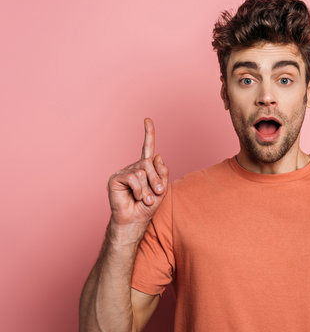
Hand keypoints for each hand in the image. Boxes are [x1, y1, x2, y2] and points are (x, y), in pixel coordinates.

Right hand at [107, 118, 168, 237]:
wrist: (135, 220)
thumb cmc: (147, 207)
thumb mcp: (161, 189)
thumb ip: (162, 172)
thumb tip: (157, 156)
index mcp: (145, 168)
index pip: (147, 148)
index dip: (148, 134)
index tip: (147, 120)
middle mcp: (134, 167)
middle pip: (149, 163)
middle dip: (157, 179)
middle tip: (156, 193)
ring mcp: (124, 172)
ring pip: (142, 171)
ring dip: (147, 188)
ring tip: (144, 199)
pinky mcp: (116, 178)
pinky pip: (133, 177)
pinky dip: (138, 189)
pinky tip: (135, 197)